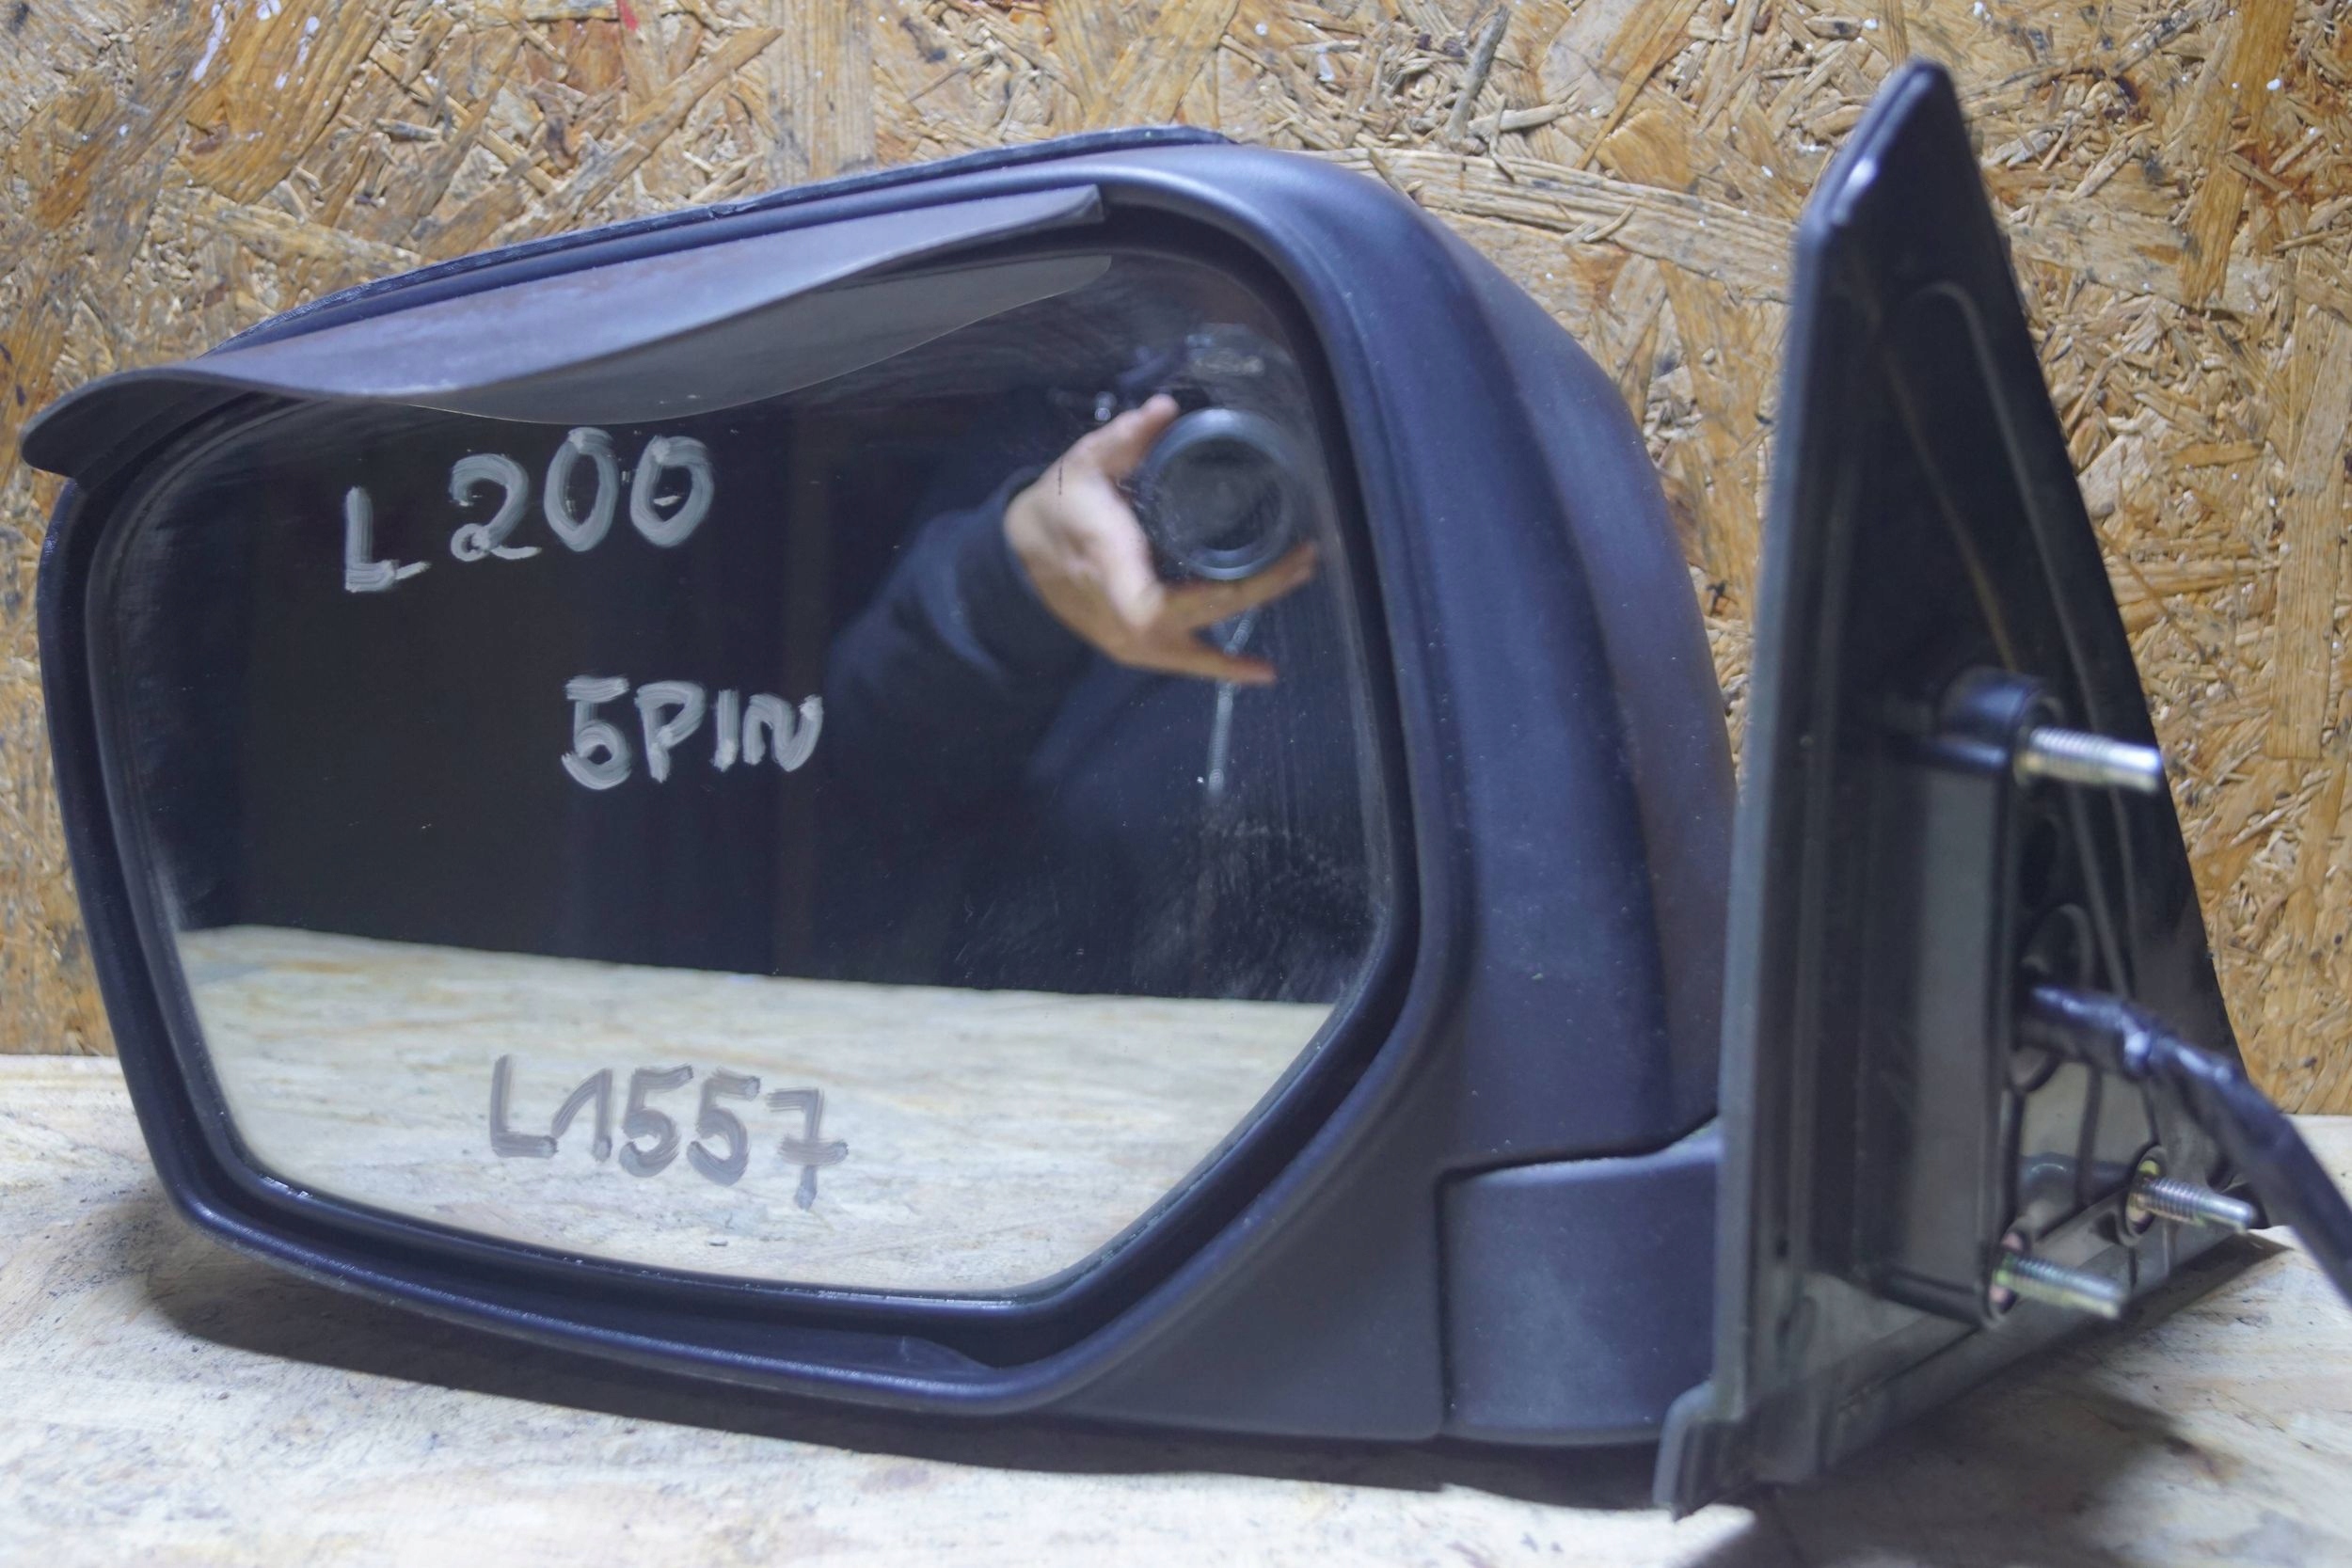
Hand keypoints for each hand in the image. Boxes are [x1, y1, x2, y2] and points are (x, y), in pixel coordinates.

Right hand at [1004, 395, 1317, 684]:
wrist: (1019, 560)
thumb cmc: (1054, 509)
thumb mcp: (1080, 466)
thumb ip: (1122, 440)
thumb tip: (1166, 409)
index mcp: (1109, 565)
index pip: (1151, 598)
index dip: (1207, 594)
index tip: (1256, 569)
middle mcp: (1123, 613)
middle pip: (1199, 612)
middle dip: (1258, 586)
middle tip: (1303, 555)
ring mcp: (1130, 640)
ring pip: (1199, 641)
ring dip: (1251, 608)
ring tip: (1298, 576)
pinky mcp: (1137, 649)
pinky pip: (1187, 663)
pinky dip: (1226, 668)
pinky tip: (1265, 672)